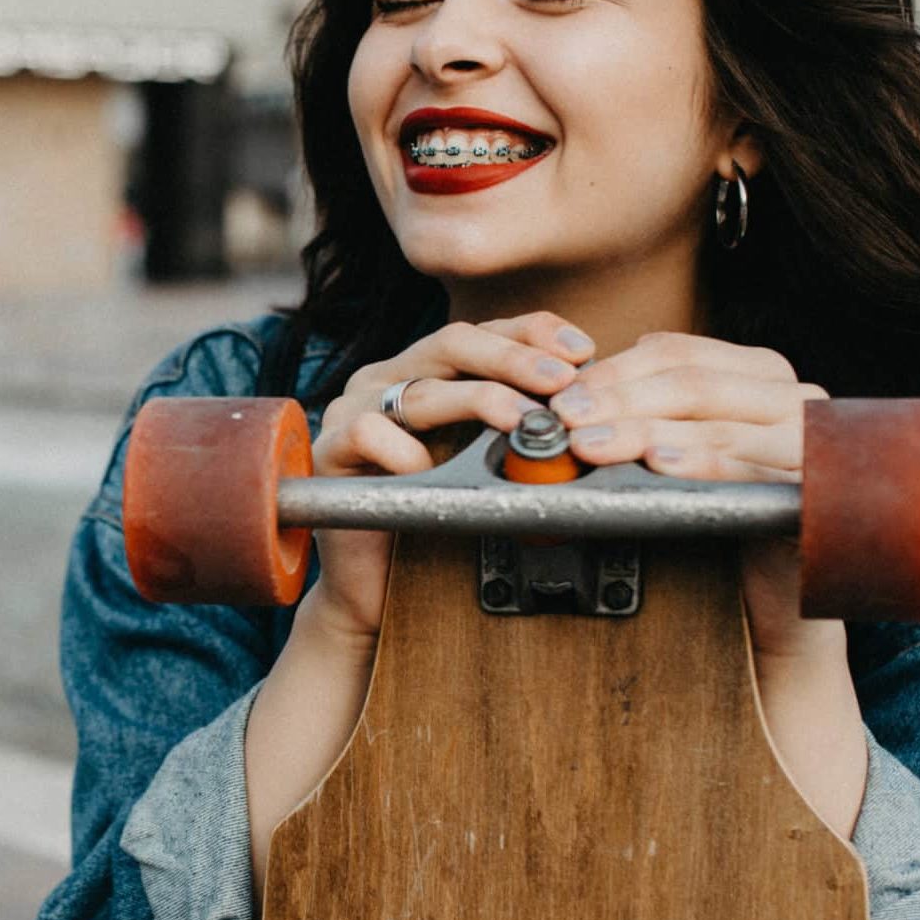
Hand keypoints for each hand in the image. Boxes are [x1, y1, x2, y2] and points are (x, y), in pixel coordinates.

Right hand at [307, 311, 594, 642]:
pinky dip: (408, 450)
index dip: (534, 332)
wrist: (379, 589)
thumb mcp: (491, 461)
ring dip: (478, 400)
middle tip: (561, 382)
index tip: (582, 352)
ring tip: (522, 421)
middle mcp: (388, 378)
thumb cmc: (440, 520)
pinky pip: (369, 433)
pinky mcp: (329, 451)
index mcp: (427, 369)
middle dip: (515, 358)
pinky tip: (436, 469)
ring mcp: (352, 409)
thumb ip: (523, 424)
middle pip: (454, 342)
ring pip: (420, 387)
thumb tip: (590, 399)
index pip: (486, 330)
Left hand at [548, 331, 833, 660]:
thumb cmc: (728, 513)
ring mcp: (809, 440)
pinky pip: (751, 469)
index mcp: (761, 374)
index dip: (614, 371)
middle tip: (568, 419)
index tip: (564, 397)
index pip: (679, 352)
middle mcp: (793, 396)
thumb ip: (654, 413)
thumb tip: (583, 393)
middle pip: (693, 383)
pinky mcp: (813, 488)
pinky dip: (703, 462)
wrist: (784, 584)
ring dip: (645, 432)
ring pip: (716, 423)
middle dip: (621, 400)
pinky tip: (660, 463)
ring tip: (593, 445)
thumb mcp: (687, 450)